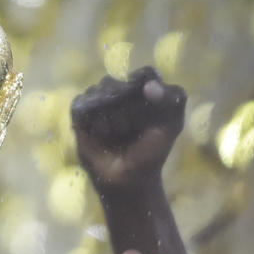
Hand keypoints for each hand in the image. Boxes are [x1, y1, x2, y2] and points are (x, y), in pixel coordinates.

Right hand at [70, 66, 186, 191]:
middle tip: (131, 127)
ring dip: (108, 113)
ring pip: (97, 91)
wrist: (127, 179)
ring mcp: (98, 105)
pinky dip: (91, 117)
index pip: (143, 74)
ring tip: (116, 133)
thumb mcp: (171, 125)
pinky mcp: (80, 117)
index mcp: (143, 93)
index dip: (144, 82)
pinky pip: (81, 105)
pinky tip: (99, 132)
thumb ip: (172, 99)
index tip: (148, 98)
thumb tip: (148, 85)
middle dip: (125, 104)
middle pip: (116, 81)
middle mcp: (119, 95)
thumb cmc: (151, 153)